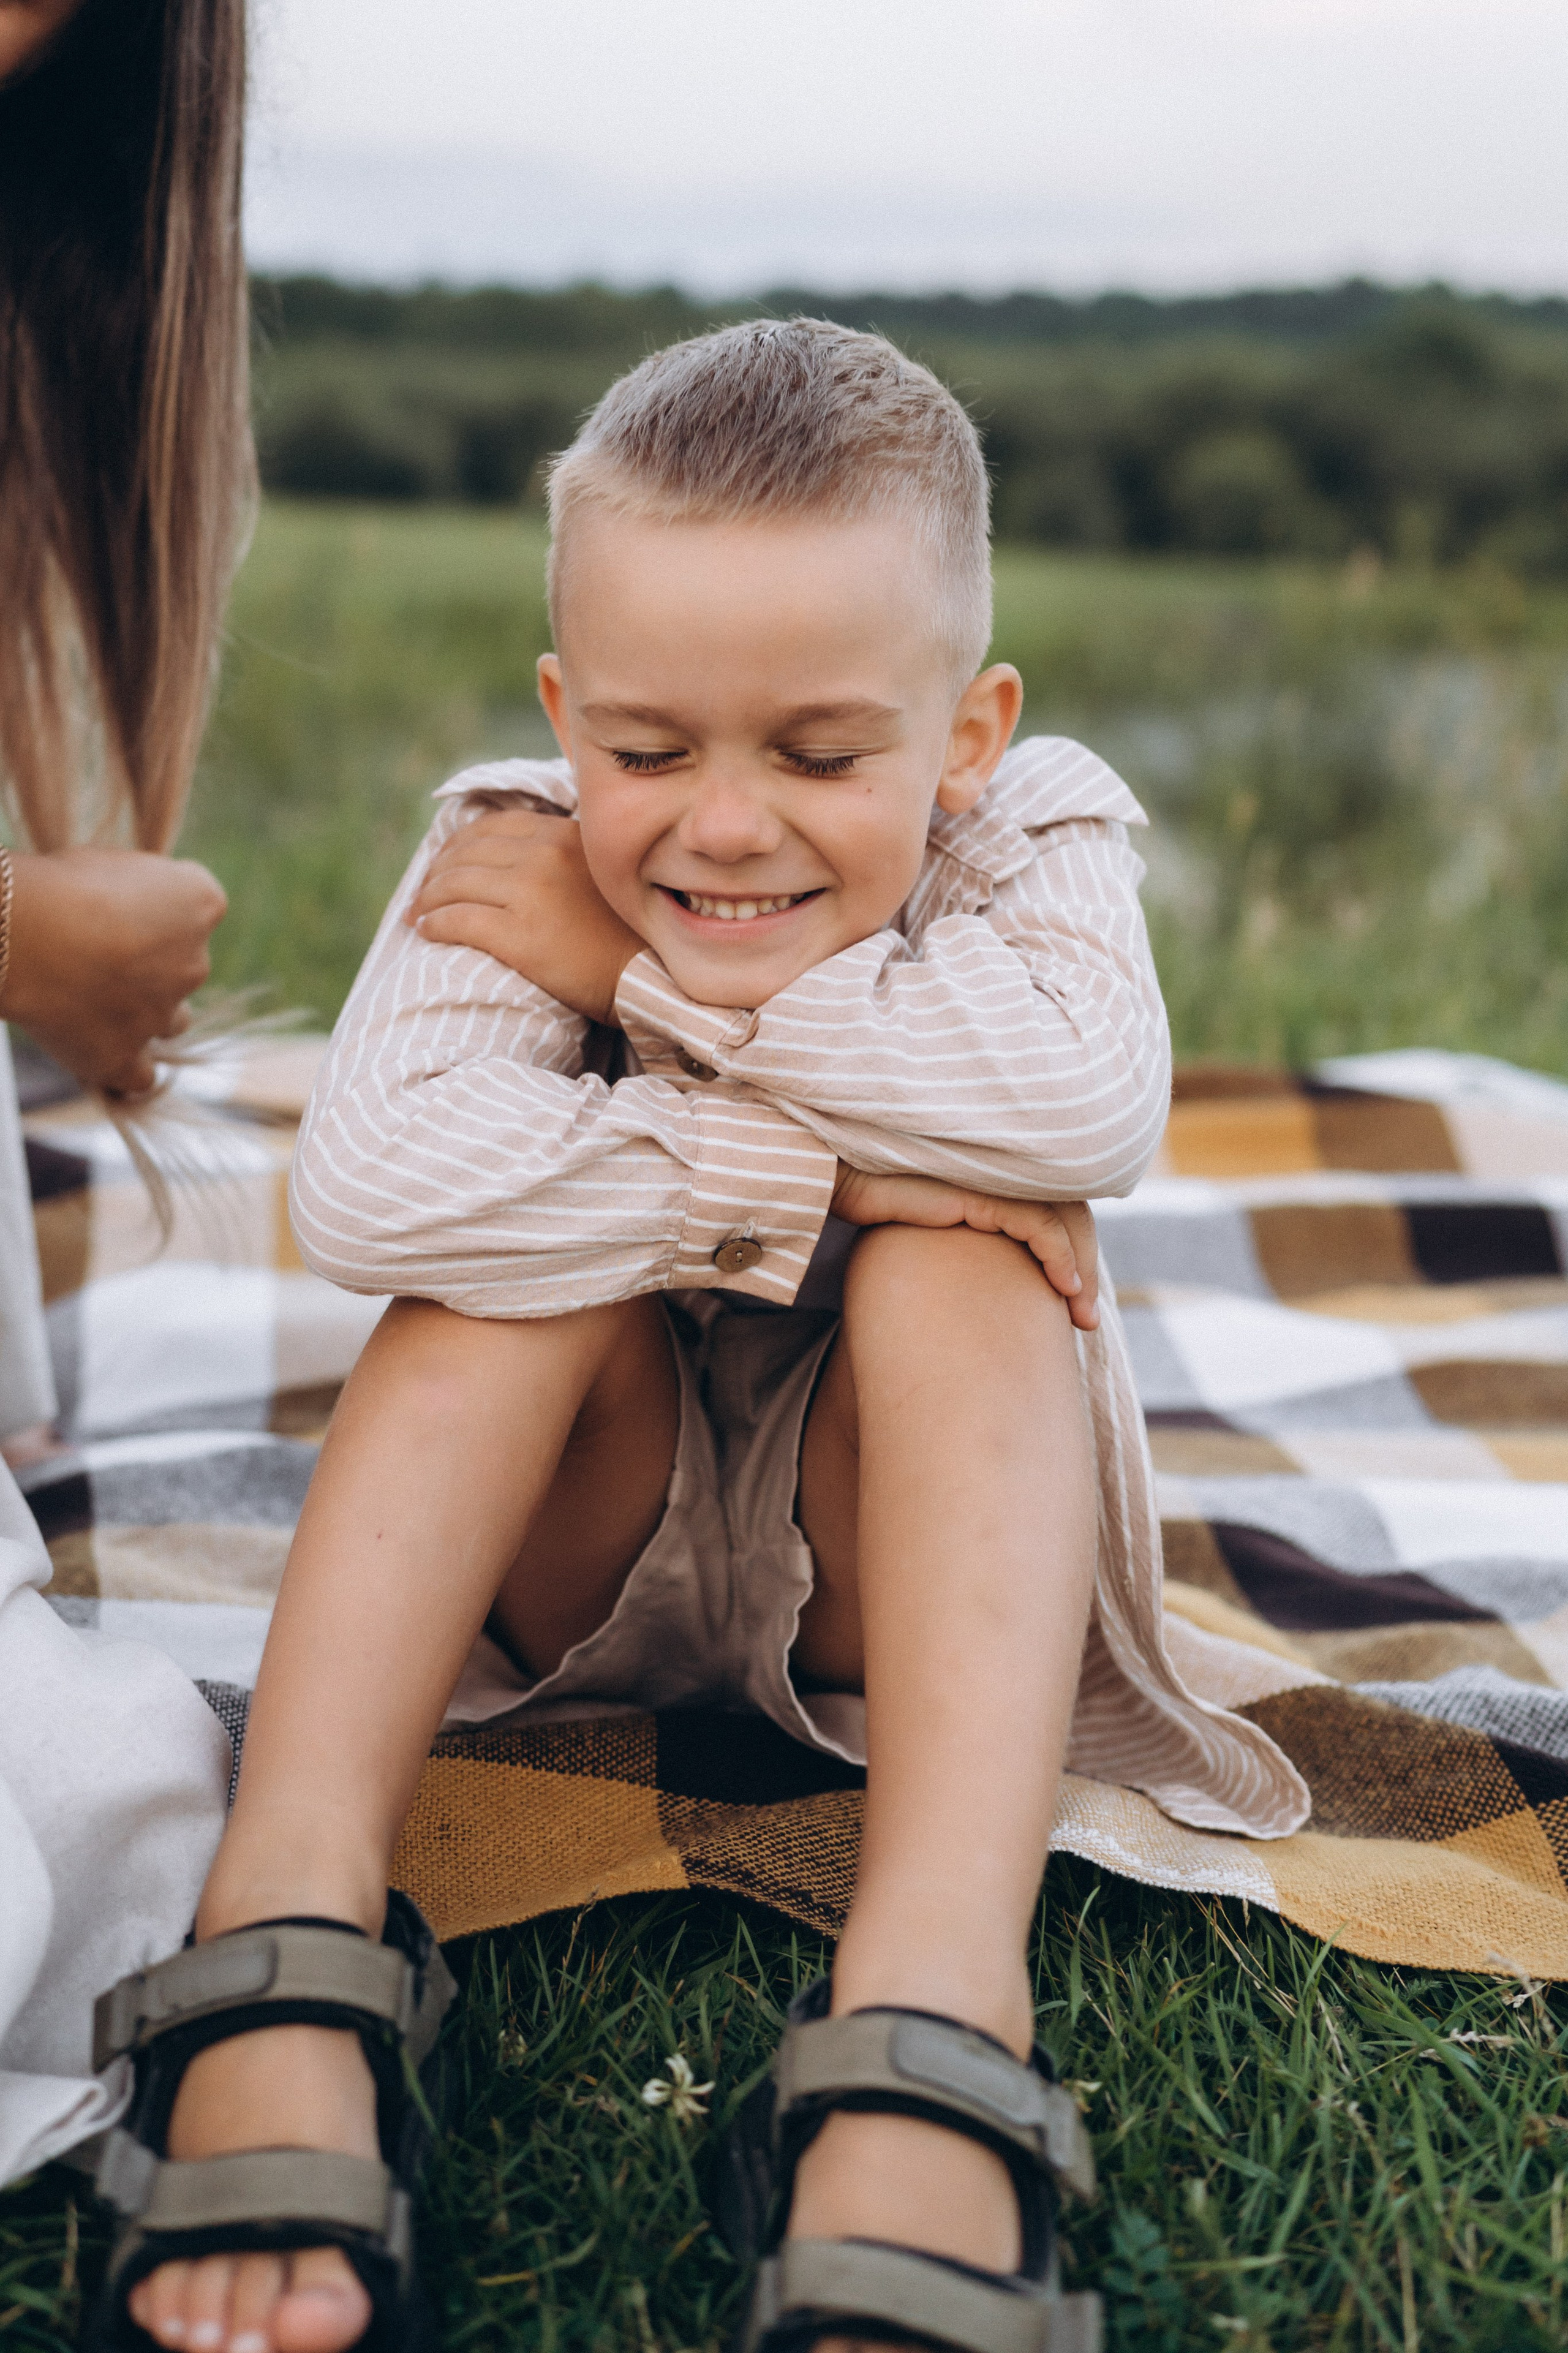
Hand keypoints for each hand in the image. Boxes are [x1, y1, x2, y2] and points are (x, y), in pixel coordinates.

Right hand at [0, 847, 226, 1095]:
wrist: (26, 934)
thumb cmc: (59, 882)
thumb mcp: (113, 859)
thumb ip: (139, 886)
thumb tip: (131, 906)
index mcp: (201, 902)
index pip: (196, 907)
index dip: (154, 906)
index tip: (117, 902)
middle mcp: (196, 962)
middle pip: (183, 966)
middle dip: (149, 961)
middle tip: (94, 951)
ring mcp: (161, 1014)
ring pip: (171, 1022)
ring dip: (146, 1013)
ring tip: (96, 999)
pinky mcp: (124, 1057)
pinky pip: (139, 1077)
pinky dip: (126, 1069)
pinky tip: (103, 1056)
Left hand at [408, 809, 643, 1026]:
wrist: (650, 980)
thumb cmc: (630, 936)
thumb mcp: (604, 874)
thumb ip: (568, 857)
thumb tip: (523, 861)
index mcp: (566, 835)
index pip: (495, 827)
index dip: (460, 844)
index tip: (446, 863)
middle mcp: (546, 855)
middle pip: (468, 853)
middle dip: (437, 872)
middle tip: (423, 892)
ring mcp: (531, 893)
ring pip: (456, 884)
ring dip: (428, 898)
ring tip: (417, 914)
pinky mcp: (519, 934)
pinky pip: (458, 919)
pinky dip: (434, 923)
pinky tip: (426, 931)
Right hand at [831, 1164, 1099, 1330]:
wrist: (837, 1181)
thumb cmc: (880, 1211)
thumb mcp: (936, 1235)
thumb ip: (970, 1247)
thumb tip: (987, 1294)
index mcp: (999, 1179)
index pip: (1059, 1212)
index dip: (1078, 1254)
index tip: (1076, 1307)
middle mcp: (1003, 1175)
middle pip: (1072, 1217)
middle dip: (1088, 1270)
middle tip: (1087, 1323)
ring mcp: (995, 1180)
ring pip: (1064, 1221)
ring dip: (1082, 1271)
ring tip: (1082, 1316)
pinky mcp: (980, 1190)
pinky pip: (1039, 1222)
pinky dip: (1060, 1255)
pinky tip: (1064, 1287)